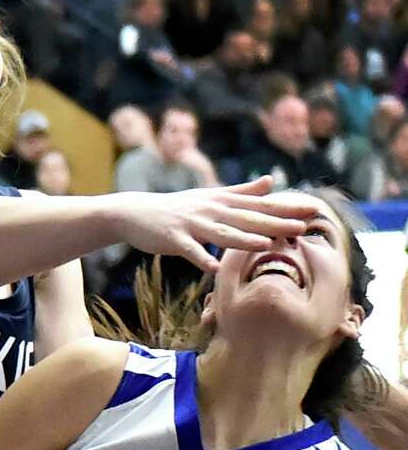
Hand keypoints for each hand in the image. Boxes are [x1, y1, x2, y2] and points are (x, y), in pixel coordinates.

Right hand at [117, 177, 317, 273]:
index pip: (260, 205)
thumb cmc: (177, 208)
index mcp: (223, 201)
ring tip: (268, 244)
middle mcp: (211, 210)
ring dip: (245, 239)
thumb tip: (270, 181)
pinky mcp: (174, 238)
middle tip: (304, 226)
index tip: (313, 210)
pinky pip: (191, 251)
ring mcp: (192, 224)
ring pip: (223, 233)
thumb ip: (242, 191)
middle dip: (276, 222)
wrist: (136, 212)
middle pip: (248, 217)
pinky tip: (215, 268)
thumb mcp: (211, 196)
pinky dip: (203, 258)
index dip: (286, 208)